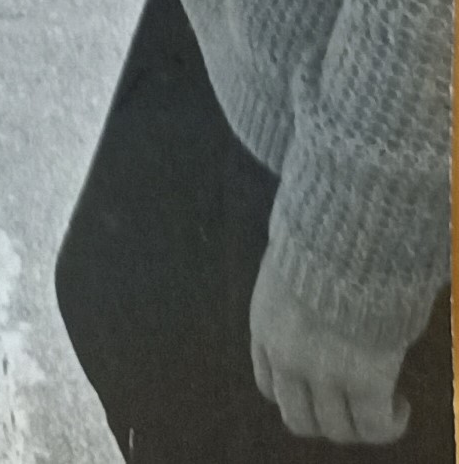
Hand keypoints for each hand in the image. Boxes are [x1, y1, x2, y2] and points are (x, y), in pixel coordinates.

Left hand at [248, 247, 408, 444]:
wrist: (347, 233)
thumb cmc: (318, 236)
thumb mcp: (289, 268)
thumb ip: (294, 301)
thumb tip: (312, 301)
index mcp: (265, 328)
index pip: (268, 385)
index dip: (296, 393)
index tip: (319, 385)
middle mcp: (286, 359)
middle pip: (299, 418)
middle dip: (325, 419)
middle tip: (351, 405)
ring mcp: (323, 375)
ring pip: (335, 429)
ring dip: (358, 426)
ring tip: (383, 406)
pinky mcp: (364, 381)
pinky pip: (374, 426)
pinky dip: (388, 425)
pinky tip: (399, 407)